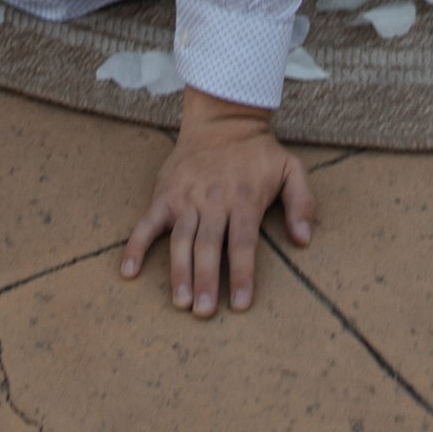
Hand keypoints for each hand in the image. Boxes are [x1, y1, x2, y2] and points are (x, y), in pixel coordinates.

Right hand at [120, 88, 315, 314]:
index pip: (242, 243)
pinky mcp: (165, 193)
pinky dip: (136, 245)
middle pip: (208, 245)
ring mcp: (186, 197)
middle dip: (206, 280)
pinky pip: (147, 222)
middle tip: (203, 312)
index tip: (241, 305)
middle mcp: (213, 200)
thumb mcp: (291, 168)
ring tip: (180, 301)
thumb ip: (302, 202)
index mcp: (244, 198)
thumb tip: (303, 239)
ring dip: (179, 271)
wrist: (223, 119)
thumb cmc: (258, 152)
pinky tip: (129, 270)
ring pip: (180, 238)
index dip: (242, 274)